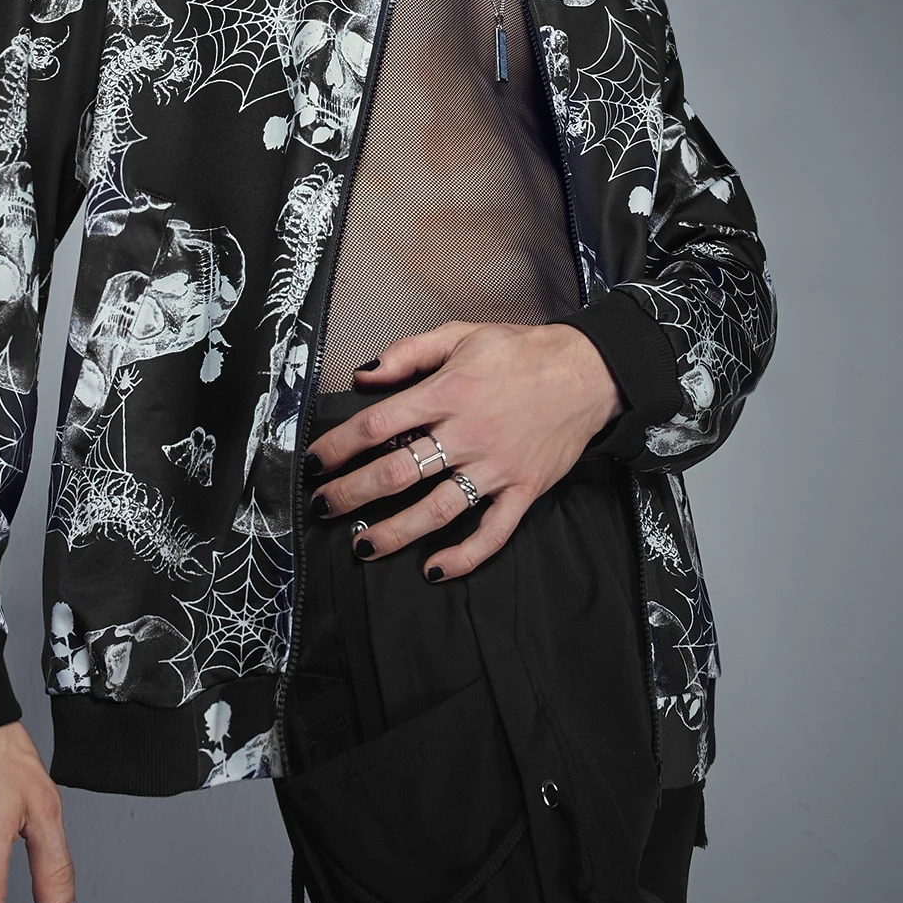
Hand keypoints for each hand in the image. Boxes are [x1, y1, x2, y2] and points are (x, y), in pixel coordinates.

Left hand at [304, 320, 624, 580]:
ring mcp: (496, 467)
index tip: (314, 462)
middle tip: (323, 506)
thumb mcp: (461, 334)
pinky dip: (463, 556)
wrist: (587, 371)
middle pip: (397, 473)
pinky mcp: (523, 490)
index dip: (339, 447)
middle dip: (352, 494)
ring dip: (394, 532)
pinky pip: (492, 532)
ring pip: (436, 509)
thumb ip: (408, 352)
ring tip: (361, 544)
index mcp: (448, 392)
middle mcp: (468, 433)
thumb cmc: (520, 352)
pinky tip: (433, 569)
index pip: (378, 425)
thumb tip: (363, 376)